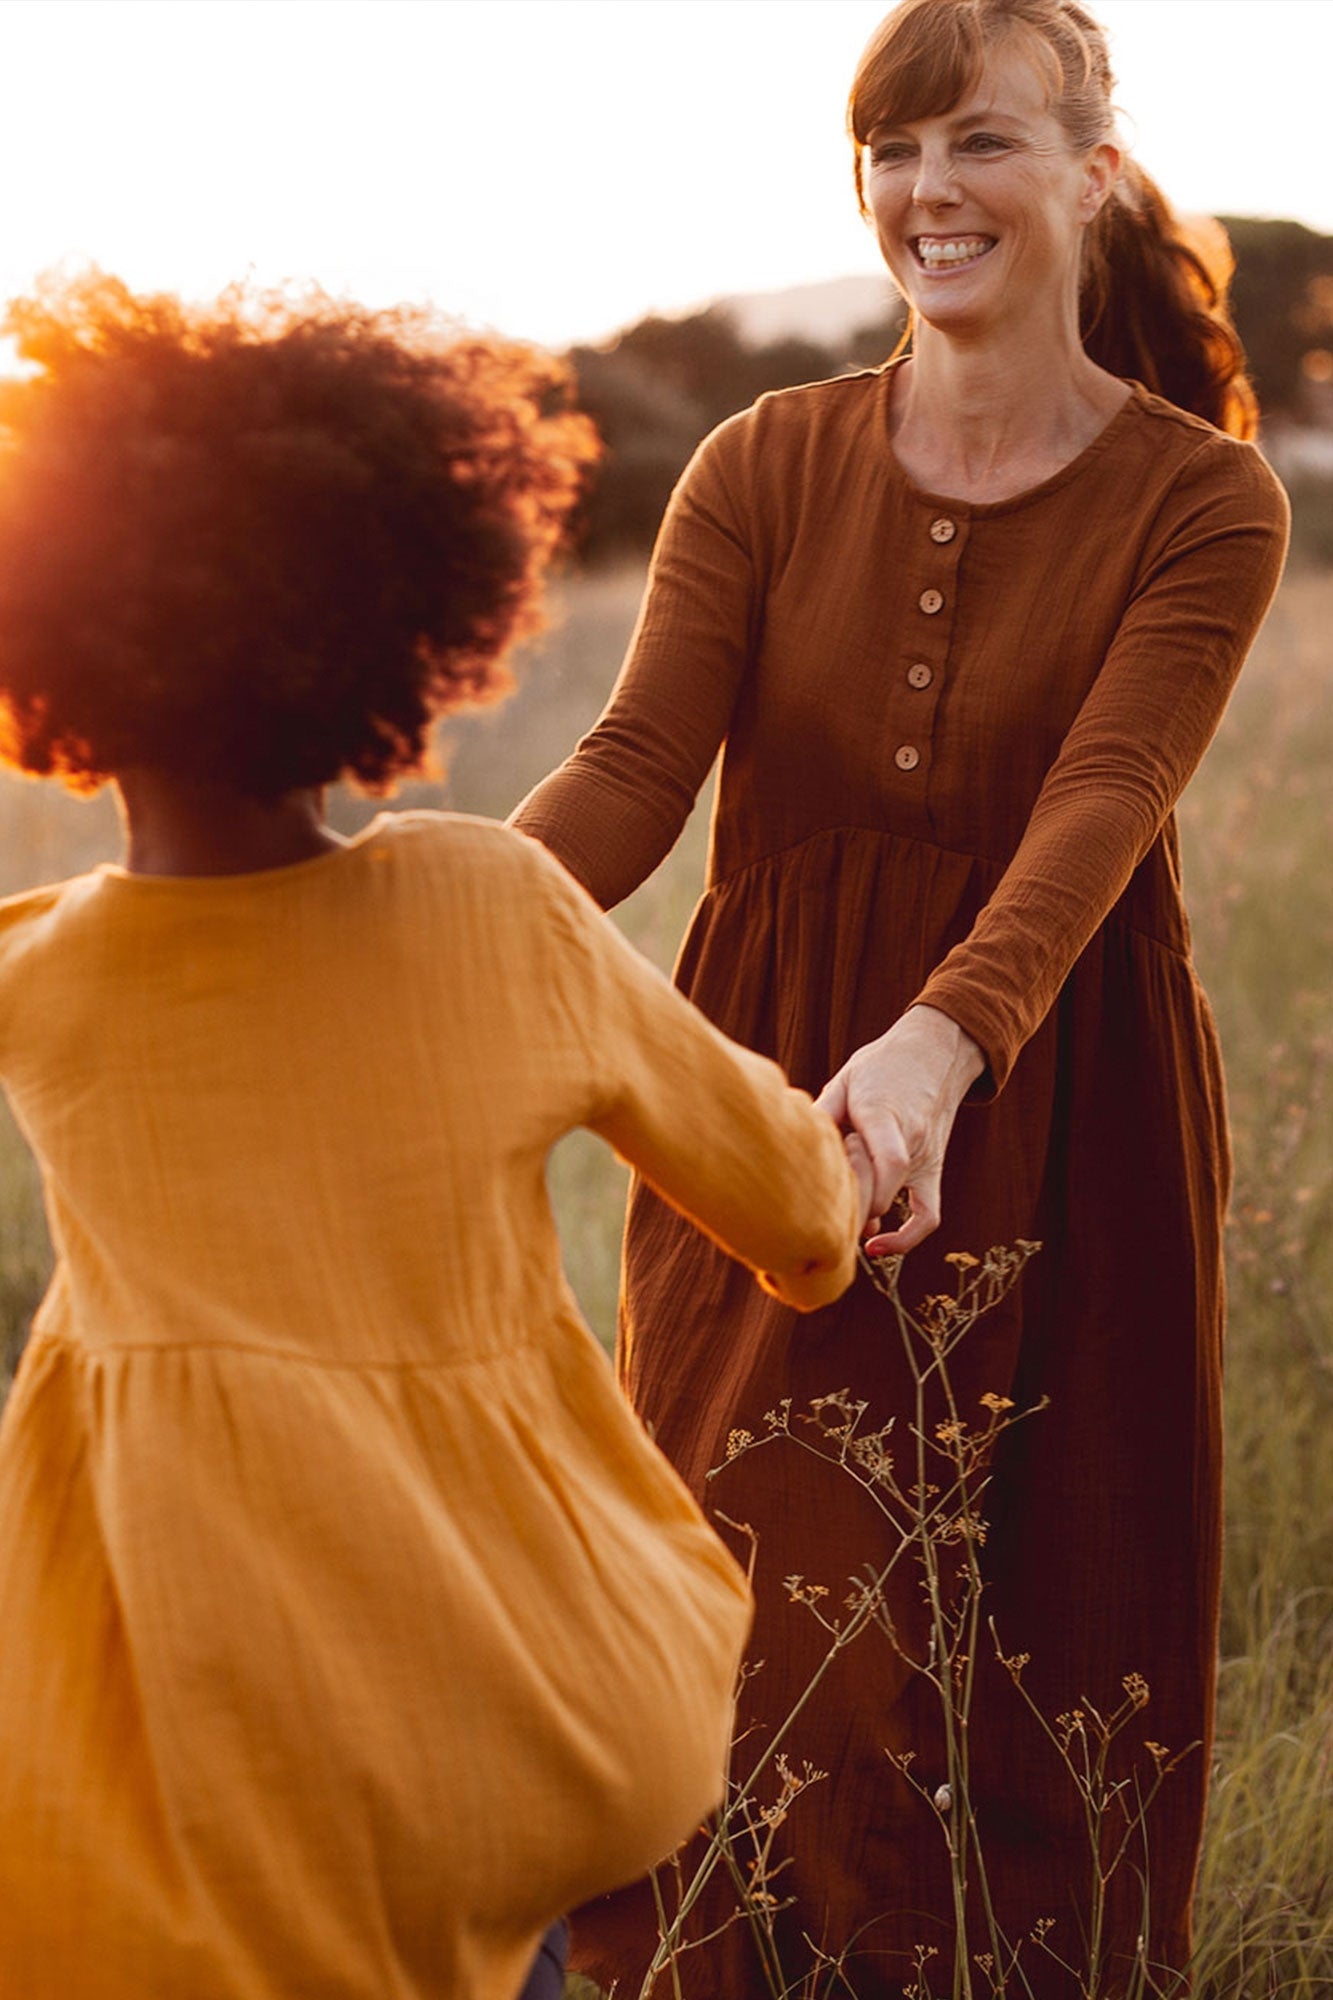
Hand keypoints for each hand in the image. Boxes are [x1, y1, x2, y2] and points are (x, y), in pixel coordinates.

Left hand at [815, 1006, 985, 1255]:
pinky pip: (929, 1214)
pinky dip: (908, 1237)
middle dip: (852, 1205)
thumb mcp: (846, 1078)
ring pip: (905, 1204)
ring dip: (871, 1218)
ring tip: (840, 1227)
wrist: (936, 1052)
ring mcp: (927, 1157)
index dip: (863, 1188)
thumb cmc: (883, 1065)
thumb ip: (823, 1111)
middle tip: (817, 1211)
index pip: (890, 1160)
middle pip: (886, 1187)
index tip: (830, 1196)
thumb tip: (790, 1142)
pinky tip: (877, 1246)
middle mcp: (911, 1138)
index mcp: (884, 1113)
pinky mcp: (933, 1169)